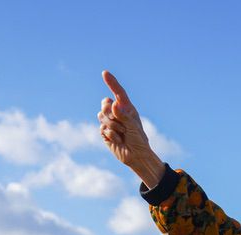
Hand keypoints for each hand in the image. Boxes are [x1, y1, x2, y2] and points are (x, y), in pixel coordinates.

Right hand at [99, 70, 163, 187]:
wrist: (136, 156)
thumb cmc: (138, 140)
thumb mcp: (133, 126)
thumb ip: (124, 115)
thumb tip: (114, 104)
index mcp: (127, 108)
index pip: (118, 93)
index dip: (111, 82)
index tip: (105, 73)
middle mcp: (117, 113)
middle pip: (105, 104)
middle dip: (110, 112)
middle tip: (120, 122)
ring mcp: (110, 122)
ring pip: (101, 116)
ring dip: (112, 125)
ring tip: (122, 134)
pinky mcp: (104, 132)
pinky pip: (101, 129)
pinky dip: (110, 135)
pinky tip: (118, 140)